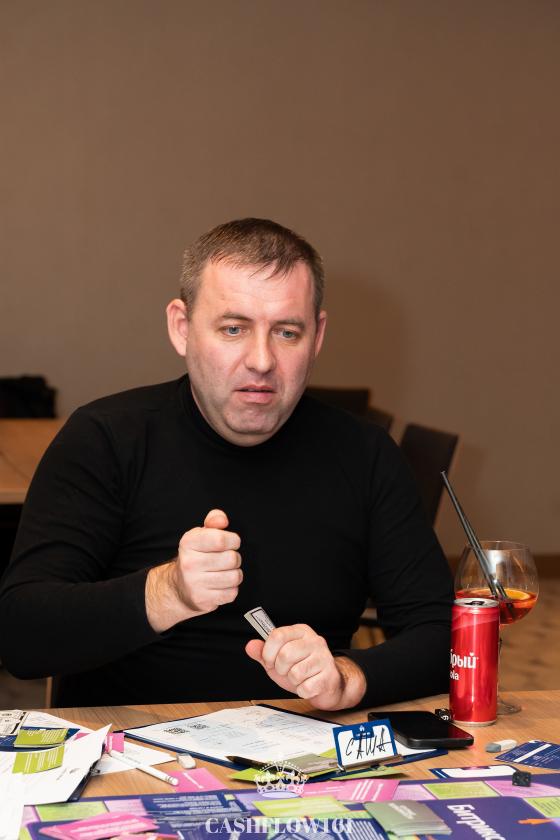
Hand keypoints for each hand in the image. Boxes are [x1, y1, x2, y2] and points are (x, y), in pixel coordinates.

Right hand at [146, 509, 241, 631]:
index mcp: (188, 543)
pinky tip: (221, 585)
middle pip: (232, 559)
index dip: (233, 540)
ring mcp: (195, 584)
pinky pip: (232, 593)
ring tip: (225, 572)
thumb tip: (223, 520)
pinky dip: (231, 589)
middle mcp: (189, 563)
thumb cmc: (196, 557)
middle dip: (234, 558)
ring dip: (235, 574)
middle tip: (226, 559)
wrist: (178, 588)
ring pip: (234, 577)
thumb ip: (213, 521)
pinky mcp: (202, 600)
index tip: (231, 543)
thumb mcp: (201, 534)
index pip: (221, 539)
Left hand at [245, 624, 365, 710]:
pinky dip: (302, 691)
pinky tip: (308, 685)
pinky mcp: (329, 676)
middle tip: (286, 671)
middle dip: (280, 669)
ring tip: (299, 678)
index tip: (270, 660)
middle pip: (285, 655)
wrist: (328, 684)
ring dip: (293, 681)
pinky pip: (305, 687)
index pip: (277, 635)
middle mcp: (315, 641)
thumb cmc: (302, 669)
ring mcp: (324, 658)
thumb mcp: (278, 659)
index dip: (268, 652)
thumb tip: (250, 646)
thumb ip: (263, 652)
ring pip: (295, 673)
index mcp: (301, 632)